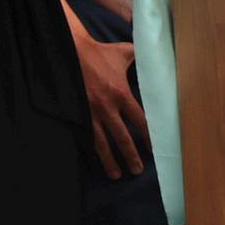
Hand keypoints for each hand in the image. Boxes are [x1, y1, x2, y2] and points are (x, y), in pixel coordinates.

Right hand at [74, 28, 149, 180]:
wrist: (69, 50)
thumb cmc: (98, 52)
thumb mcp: (124, 52)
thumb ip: (140, 58)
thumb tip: (155, 56)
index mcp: (122, 94)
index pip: (140, 121)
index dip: (148, 137)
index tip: (153, 150)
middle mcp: (107, 107)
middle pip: (122, 137)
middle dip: (131, 155)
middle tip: (137, 170)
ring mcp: (90, 112)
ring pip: (102, 142)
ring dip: (110, 160)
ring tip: (116, 174)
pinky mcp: (77, 112)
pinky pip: (85, 135)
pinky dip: (90, 150)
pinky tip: (94, 161)